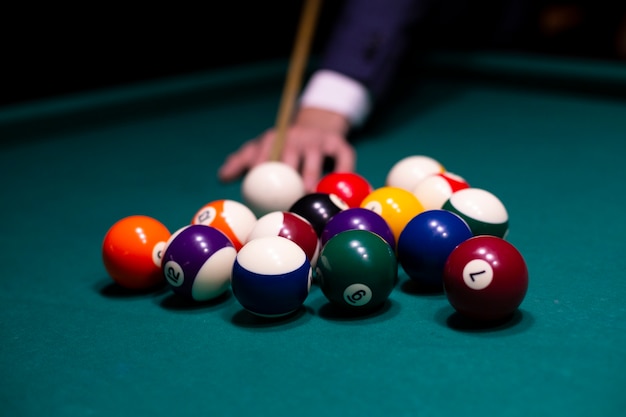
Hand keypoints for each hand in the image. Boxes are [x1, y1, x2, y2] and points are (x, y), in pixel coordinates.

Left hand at [218, 107, 354, 191]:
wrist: (318, 121)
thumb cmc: (284, 144)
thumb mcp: (262, 147)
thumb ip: (241, 161)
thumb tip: (221, 178)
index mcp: (273, 139)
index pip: (262, 156)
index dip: (258, 173)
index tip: (255, 196)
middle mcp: (295, 136)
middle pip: (288, 159)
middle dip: (285, 181)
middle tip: (283, 206)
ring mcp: (317, 139)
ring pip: (314, 161)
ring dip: (311, 181)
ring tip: (308, 201)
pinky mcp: (339, 142)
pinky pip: (342, 159)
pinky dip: (342, 175)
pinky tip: (338, 194)